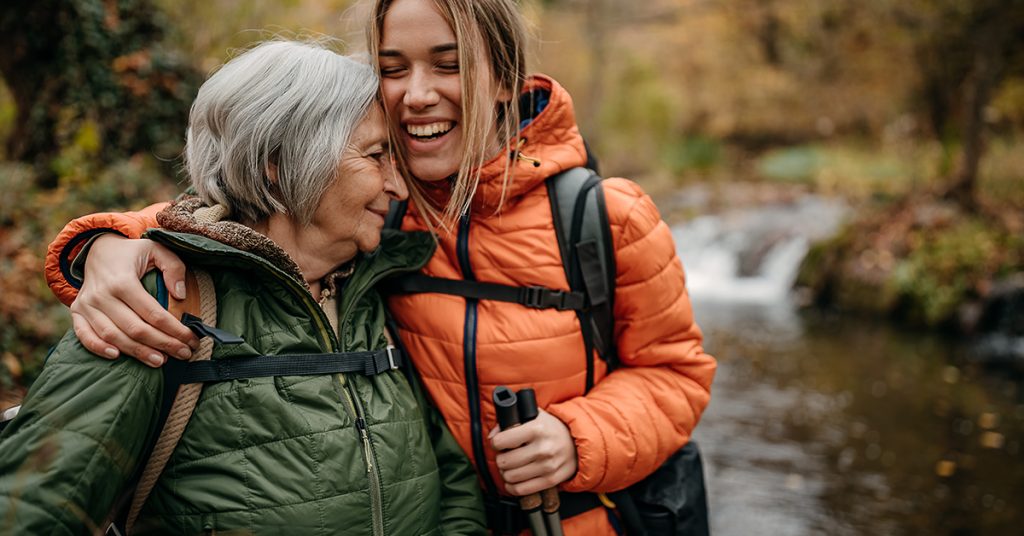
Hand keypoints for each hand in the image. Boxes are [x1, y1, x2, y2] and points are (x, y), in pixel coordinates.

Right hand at [69, 234, 198, 366]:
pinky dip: (97, 348)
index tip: (192, 340)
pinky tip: (117, 357)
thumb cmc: (132, 253)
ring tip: (160, 361)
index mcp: (123, 280)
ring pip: (113, 336)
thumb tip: (181, 295)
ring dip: (137, 352)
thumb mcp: (157, 249)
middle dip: (163, 345)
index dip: (175, 330)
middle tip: (184, 354)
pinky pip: (84, 335)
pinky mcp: (77, 312)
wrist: (98, 249)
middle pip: (135, 329)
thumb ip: (173, 267)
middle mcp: (102, 295)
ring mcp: (86, 305)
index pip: (153, 313)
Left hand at [490, 409, 577, 495]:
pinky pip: (521, 489)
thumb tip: (492, 436)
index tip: (499, 443)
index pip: (501, 441)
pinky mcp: (551, 480)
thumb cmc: (551, 428)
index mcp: (536, 429)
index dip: (496, 443)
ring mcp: (547, 466)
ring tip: (511, 467)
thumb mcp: (533, 416)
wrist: (576, 443)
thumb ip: (511, 420)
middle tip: (505, 456)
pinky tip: (514, 480)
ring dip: (506, 473)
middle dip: (501, 459)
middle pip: (504, 461)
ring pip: (510, 477)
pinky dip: (513, 487)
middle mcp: (543, 448)